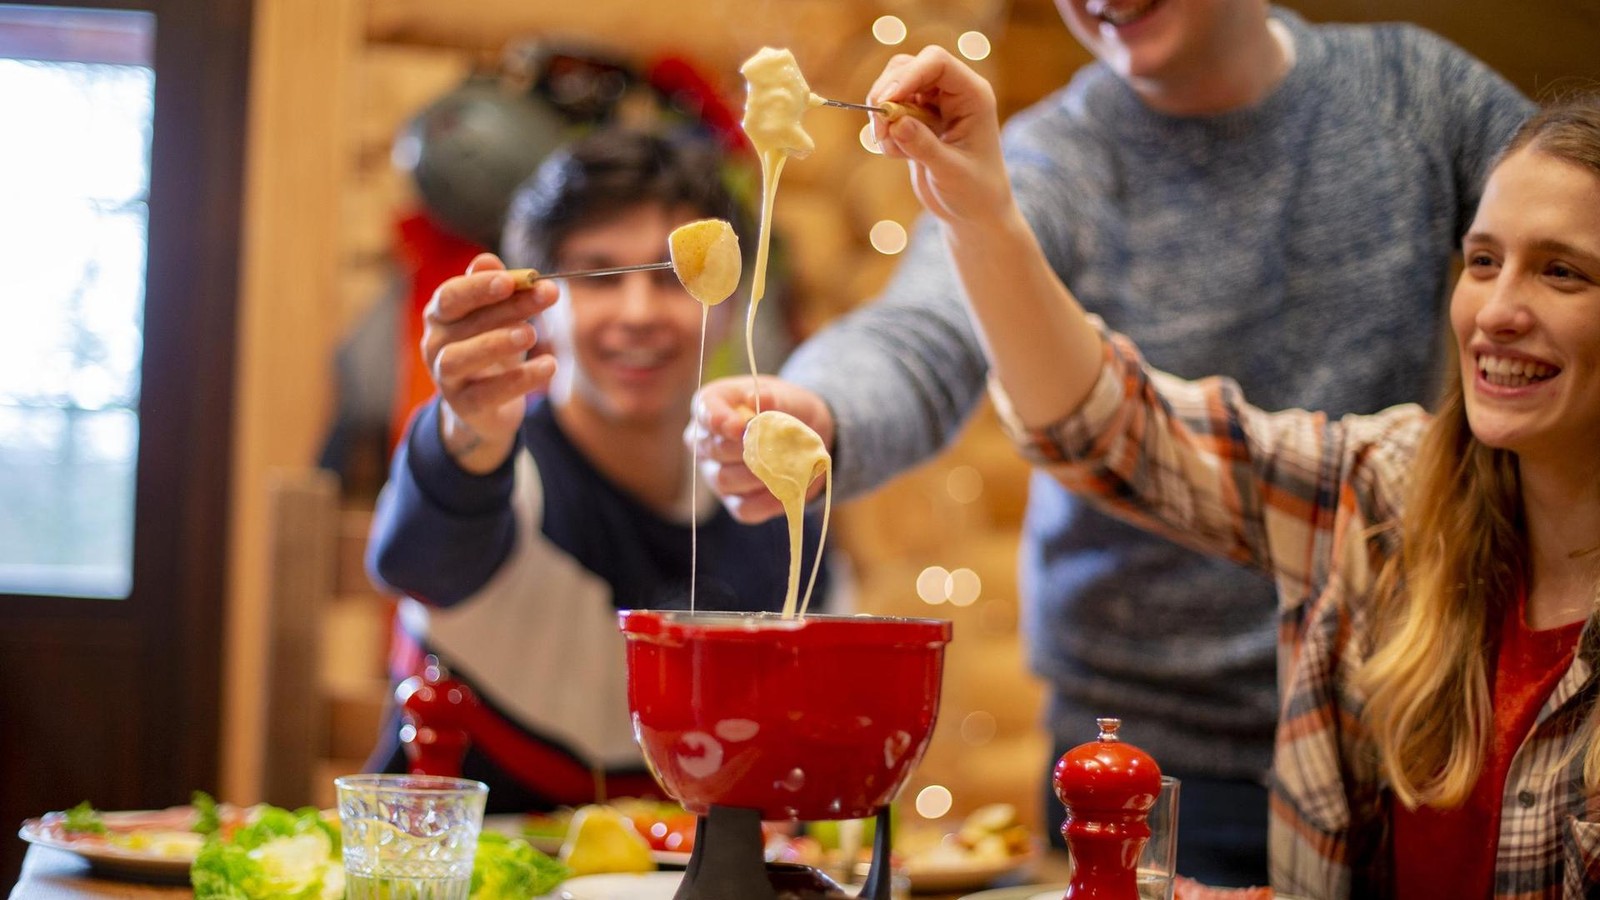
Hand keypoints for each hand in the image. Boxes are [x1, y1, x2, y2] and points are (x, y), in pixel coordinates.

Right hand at [421, 252, 559, 473]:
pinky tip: (549, 366)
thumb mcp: (496, 317)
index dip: (479, 286)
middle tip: (546, 295)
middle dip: (507, 307)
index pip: (452, 295)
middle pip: (465, 322)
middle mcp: (434, 344)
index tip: (514, 280)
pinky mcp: (464, 406)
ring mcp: (445, 377)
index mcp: (441, 316)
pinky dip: (519, 379)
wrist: (484, 407)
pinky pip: (487, 393)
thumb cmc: (490, 349)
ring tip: (532, 333)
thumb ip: (496, 289)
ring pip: (460, 358)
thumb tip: (489, 261)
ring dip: (497, 342)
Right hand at [688, 375, 835, 523]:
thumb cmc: (785, 407)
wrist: (801, 433)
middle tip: (775, 444)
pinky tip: (787, 490)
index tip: (739, 426)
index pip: (704, 412)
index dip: (719, 420)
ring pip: (725, 481)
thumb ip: (772, 397)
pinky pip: (743, 508)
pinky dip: (767, 502)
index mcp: (710, 406)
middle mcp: (704, 442)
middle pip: (714, 450)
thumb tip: (758, 400)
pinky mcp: (733, 501)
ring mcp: (714, 475)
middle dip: (746, 448)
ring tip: (785, 465)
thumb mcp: (784, 395)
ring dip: (757, 475)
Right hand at [868, 46, 1014, 227]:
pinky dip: (885, 131)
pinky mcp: (917, 120)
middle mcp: (953, 93)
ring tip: (890, 148)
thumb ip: (925, 147)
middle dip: (887, 94)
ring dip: (883, 114)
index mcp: (972, 95)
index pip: (937, 63)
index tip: (886, 102)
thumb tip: (897, 122)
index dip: (908, 75)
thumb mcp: (952, 172)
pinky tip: (898, 155)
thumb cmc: (975, 192)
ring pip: (894, 86)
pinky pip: (890, 111)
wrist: (974, 213)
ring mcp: (934, 105)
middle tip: (880, 129)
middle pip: (908, 67)